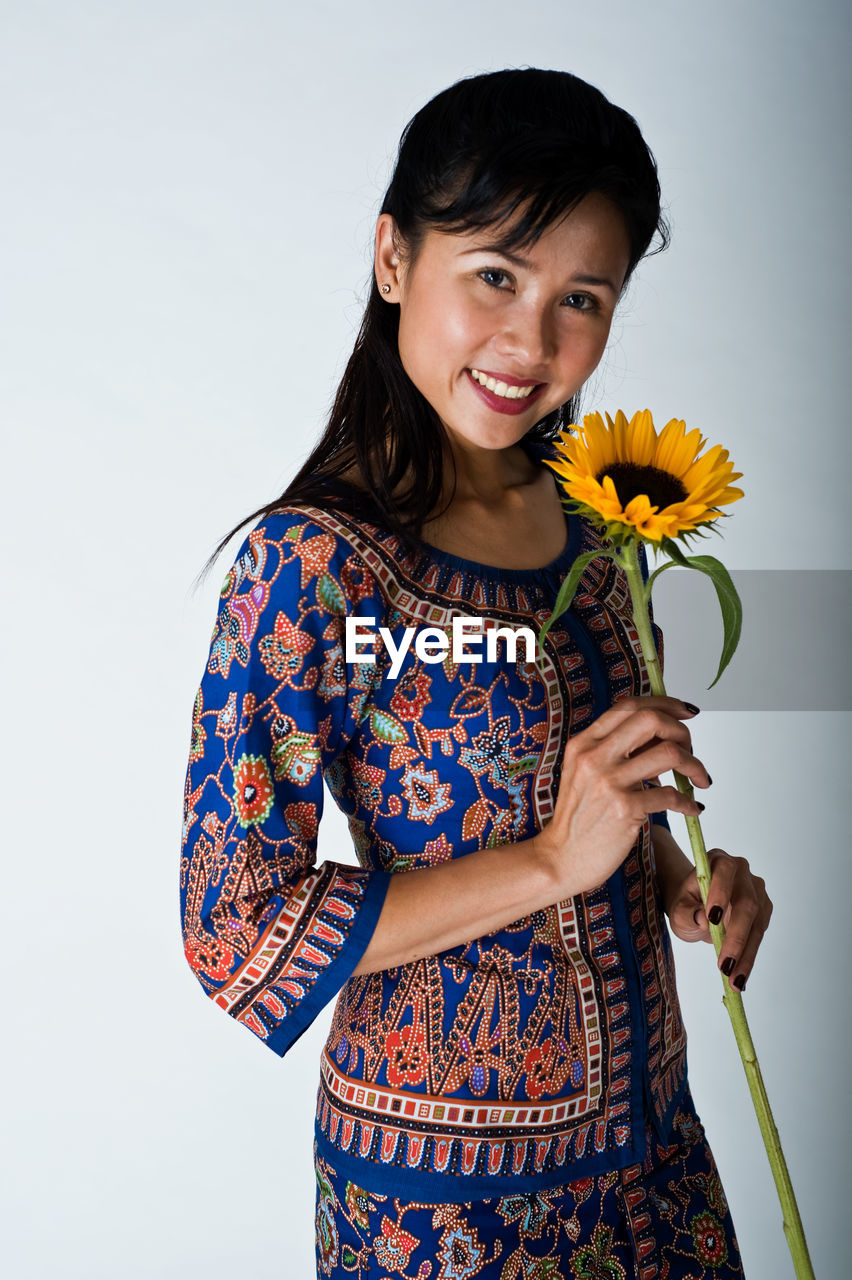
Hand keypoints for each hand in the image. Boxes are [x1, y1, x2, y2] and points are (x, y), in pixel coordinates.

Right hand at [535, 695, 710, 899]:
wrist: (560, 858)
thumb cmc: (578, 819)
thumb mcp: (585, 774)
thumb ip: (615, 752)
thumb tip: (659, 737)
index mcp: (584, 743)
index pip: (629, 706)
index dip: (664, 704)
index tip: (684, 712)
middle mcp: (594, 757)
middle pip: (650, 720)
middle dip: (681, 730)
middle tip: (690, 749)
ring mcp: (609, 782)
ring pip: (668, 753)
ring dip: (694, 765)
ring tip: (698, 778)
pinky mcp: (625, 810)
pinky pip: (671, 795)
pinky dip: (689, 801)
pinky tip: (692, 808)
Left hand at [665, 848, 772, 991]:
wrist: (696, 906)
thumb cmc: (685, 903)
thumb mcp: (677, 909)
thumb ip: (686, 912)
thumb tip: (703, 919)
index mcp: (717, 860)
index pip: (724, 871)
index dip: (721, 892)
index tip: (711, 918)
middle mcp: (741, 872)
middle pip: (746, 902)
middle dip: (735, 936)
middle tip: (723, 964)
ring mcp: (756, 890)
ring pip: (757, 923)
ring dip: (746, 954)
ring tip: (733, 979)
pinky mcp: (764, 910)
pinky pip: (759, 935)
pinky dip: (749, 957)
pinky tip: (740, 976)